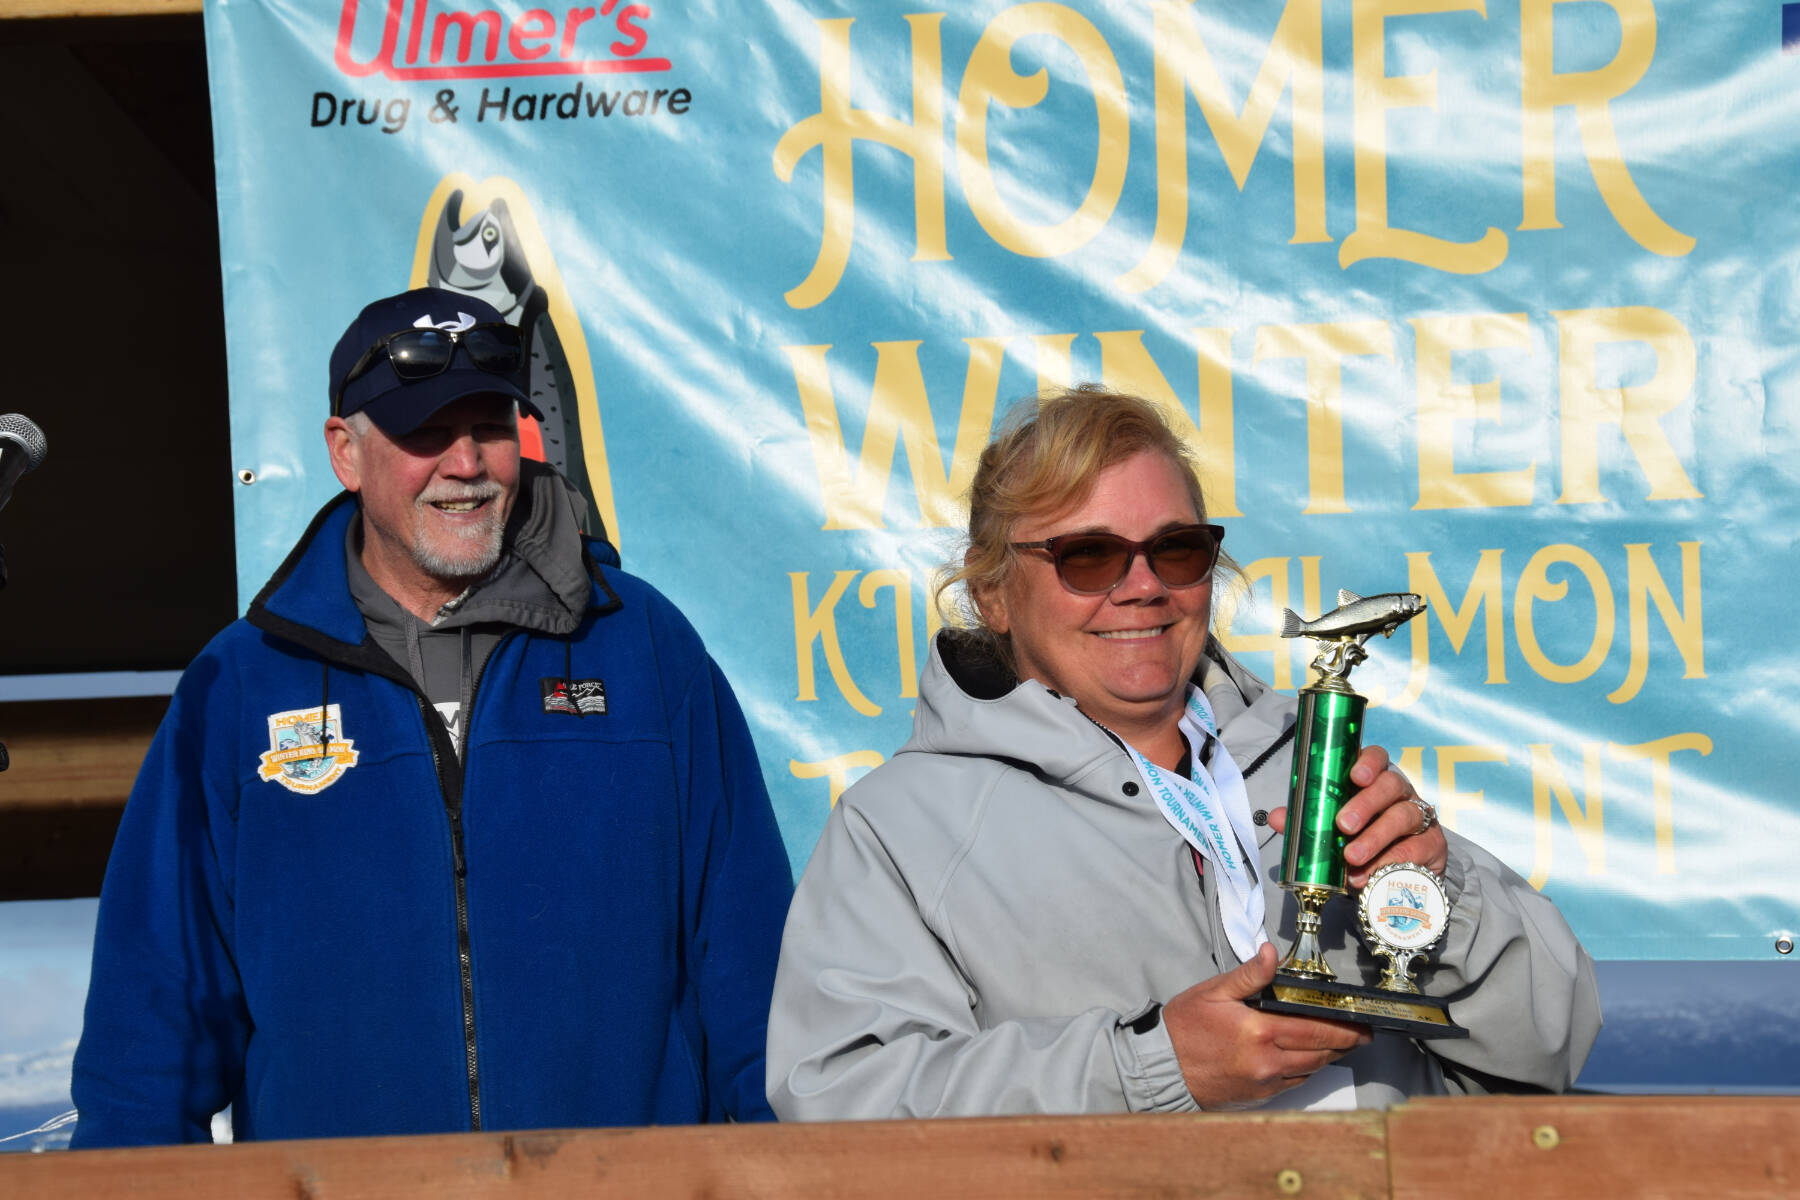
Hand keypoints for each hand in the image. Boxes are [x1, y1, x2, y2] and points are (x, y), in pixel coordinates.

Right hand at [1163, 942, 1370, 1109]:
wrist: (1162, 1067)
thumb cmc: (1186, 1025)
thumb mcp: (1214, 992)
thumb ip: (1249, 974)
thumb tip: (1271, 953)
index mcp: (1260, 1032)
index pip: (1316, 1030)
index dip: (1345, 1029)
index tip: (1363, 1025)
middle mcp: (1268, 1062)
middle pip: (1320, 1053)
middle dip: (1345, 1044)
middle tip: (1361, 1036)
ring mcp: (1266, 1083)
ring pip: (1311, 1070)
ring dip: (1328, 1057)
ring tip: (1340, 1045)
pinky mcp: (1260, 1096)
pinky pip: (1295, 1083)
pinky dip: (1307, 1070)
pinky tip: (1309, 1059)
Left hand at [1267, 744, 1446, 886]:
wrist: (1391, 879)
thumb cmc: (1359, 843)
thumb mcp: (1332, 832)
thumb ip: (1307, 822)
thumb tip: (1276, 817)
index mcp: (1375, 782)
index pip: (1378, 758)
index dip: (1368, 762)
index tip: (1355, 776)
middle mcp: (1401, 794)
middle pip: (1390, 786)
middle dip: (1366, 804)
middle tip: (1344, 825)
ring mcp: (1421, 818)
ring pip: (1403, 817)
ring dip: (1375, 837)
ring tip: (1352, 857)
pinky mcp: (1434, 845)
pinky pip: (1415, 849)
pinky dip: (1390, 862)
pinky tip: (1370, 874)